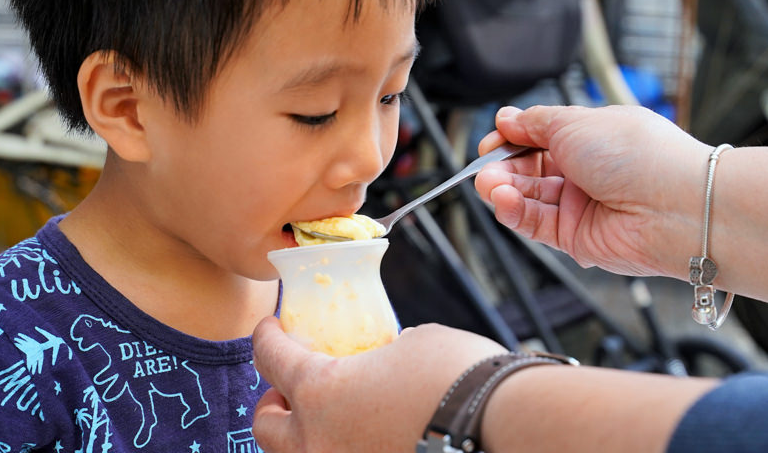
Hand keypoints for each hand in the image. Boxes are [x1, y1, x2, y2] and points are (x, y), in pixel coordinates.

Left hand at [252, 317, 505, 452]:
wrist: (502, 428)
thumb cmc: (457, 376)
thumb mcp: (411, 345)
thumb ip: (379, 355)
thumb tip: (385, 361)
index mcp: (320, 390)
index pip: (270, 357)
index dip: (266, 336)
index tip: (270, 327)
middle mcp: (318, 441)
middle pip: (266, 426)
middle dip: (274, 404)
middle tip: (289, 390)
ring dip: (303, 436)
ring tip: (327, 421)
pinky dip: (341, 450)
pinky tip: (364, 439)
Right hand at [474, 105, 709, 279]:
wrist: (674, 206)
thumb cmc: (638, 156)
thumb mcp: (574, 122)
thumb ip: (534, 123)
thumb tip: (507, 118)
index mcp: (591, 138)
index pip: (539, 138)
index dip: (512, 139)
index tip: (492, 140)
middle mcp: (586, 172)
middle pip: (528, 170)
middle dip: (502, 167)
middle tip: (484, 168)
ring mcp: (581, 205)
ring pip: (528, 198)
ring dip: (503, 190)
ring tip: (488, 184)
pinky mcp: (576, 237)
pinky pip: (534, 224)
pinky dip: (514, 212)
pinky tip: (503, 201)